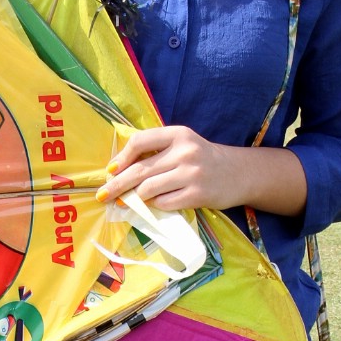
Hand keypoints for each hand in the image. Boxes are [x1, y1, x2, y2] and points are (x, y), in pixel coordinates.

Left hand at [96, 125, 245, 212]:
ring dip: (135, 197)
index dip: (122, 157)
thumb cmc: (201, 159)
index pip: (140, 142)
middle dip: (116, 185)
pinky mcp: (198, 195)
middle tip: (102, 195)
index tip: (111, 170)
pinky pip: (164, 203)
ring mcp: (192, 174)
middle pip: (139, 170)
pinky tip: (154, 204)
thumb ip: (156, 151)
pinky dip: (154, 205)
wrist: (237, 173)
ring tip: (129, 201)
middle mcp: (185, 152)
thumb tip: (118, 169)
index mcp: (178, 134)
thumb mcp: (181, 145)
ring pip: (149, 189)